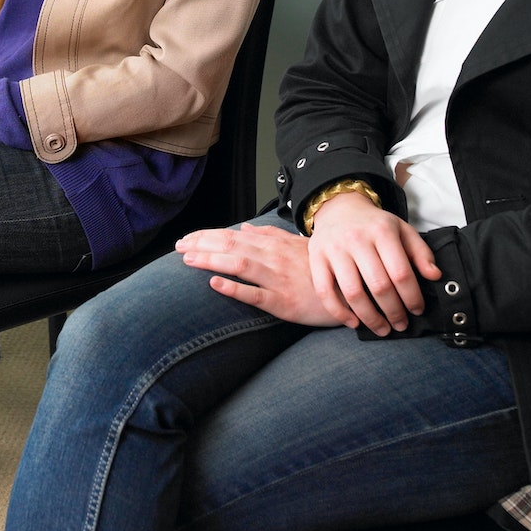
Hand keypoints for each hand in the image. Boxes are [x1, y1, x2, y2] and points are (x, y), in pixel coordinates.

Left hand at [177, 223, 344, 325]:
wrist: (352, 292)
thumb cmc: (322, 269)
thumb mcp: (297, 246)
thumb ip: (271, 235)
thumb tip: (245, 227)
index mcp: (275, 244)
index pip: (234, 234)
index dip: (207, 235)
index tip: (186, 239)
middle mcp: (274, 258)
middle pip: (232, 245)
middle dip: (202, 244)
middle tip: (178, 247)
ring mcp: (278, 280)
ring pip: (239, 265)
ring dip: (211, 260)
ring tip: (188, 259)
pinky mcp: (283, 303)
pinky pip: (256, 294)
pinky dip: (234, 288)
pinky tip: (215, 284)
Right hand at [306, 194, 441, 334]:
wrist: (340, 208)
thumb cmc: (375, 225)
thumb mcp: (403, 230)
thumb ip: (421, 253)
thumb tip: (434, 275)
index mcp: (382, 231)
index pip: (401, 272)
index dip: (412, 297)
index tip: (417, 310)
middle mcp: (356, 239)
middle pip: (378, 286)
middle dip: (394, 312)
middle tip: (401, 324)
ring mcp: (333, 249)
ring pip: (353, 293)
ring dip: (370, 318)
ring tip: (382, 329)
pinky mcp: (316, 258)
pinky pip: (325, 292)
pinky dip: (339, 312)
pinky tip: (354, 323)